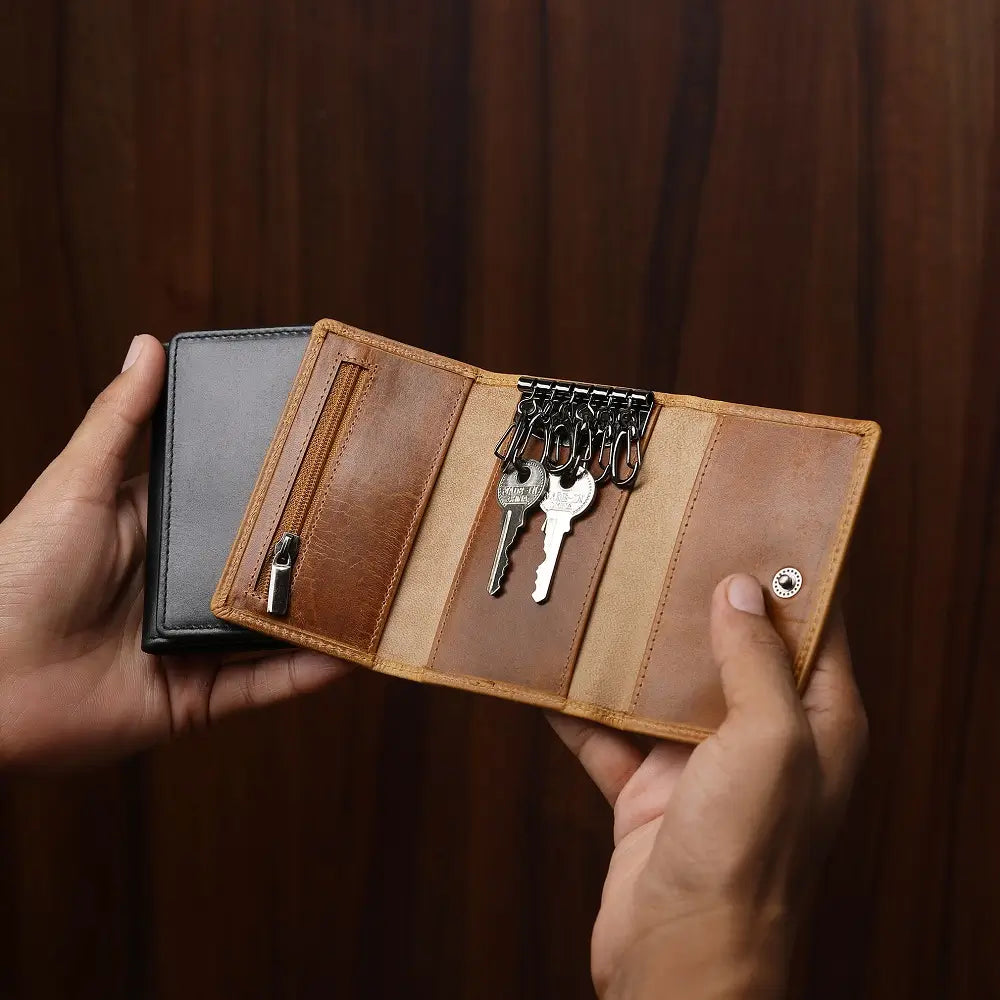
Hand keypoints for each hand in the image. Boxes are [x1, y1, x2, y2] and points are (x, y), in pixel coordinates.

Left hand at [0, 336, 351, 768]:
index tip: (327, 452)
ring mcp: (193, 642)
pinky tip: (352, 650)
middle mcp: (182, 585)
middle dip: (312, 548)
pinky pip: (263, 684)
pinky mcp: (197, 696)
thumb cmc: (15, 575)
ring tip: (379, 583)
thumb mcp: (75, 487)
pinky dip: (307, 672)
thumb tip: (144, 345)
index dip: (275, 482)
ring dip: (321, 611)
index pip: (230, 501)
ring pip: (274, 625)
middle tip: (373, 518)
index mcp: (158, 531)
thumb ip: (118, 423)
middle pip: (262, 564)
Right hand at [551, 574, 865, 998]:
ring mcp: (701, 764)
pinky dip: (580, 708)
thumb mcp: (768, 740)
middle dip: (696, 604)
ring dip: (632, 653)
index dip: (789, 578)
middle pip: (729, 650)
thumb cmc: (746, 861)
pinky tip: (553, 676)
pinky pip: (607, 734)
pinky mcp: (648, 790)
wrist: (679, 956)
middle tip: (663, 550)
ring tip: (604, 601)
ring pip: (663, 688)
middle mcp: (762, 738)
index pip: (814, 630)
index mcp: (816, 723)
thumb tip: (741, 591)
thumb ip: (754, 660)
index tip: (756, 527)